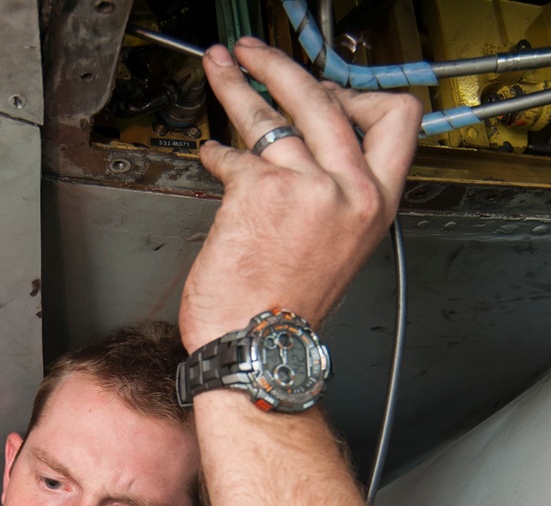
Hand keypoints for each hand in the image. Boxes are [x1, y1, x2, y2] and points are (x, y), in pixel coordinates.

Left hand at [179, 38, 420, 351]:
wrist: (256, 350)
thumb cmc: (285, 314)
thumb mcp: (338, 249)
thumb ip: (335, 196)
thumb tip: (308, 148)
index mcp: (375, 204)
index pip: (396, 118)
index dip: (357, 95)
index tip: (325, 92)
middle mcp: (348, 191)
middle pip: (324, 97)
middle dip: (281, 66)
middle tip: (254, 55)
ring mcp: (305, 187)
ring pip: (269, 114)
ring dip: (236, 85)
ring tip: (219, 70)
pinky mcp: (259, 191)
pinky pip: (233, 153)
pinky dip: (215, 152)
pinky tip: (210, 154)